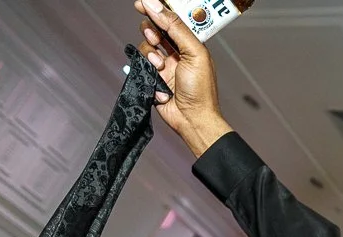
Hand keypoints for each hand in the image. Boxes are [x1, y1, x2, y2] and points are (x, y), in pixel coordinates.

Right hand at [134, 0, 232, 156]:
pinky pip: (141, 61)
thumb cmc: (201, 90)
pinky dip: (147, 65)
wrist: (192, 119)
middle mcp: (177, 51)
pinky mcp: (153, 75)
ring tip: (160, 63)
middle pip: (155, 28)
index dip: (157, 9)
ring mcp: (164, 63)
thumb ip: (176, 28)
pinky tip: (157, 73)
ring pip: (146, 44)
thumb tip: (157, 7)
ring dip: (150, 51)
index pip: (172, 19)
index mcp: (191, 43)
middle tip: (155, 37)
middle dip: (151, 30)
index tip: (143, 3)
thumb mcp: (194, 53)